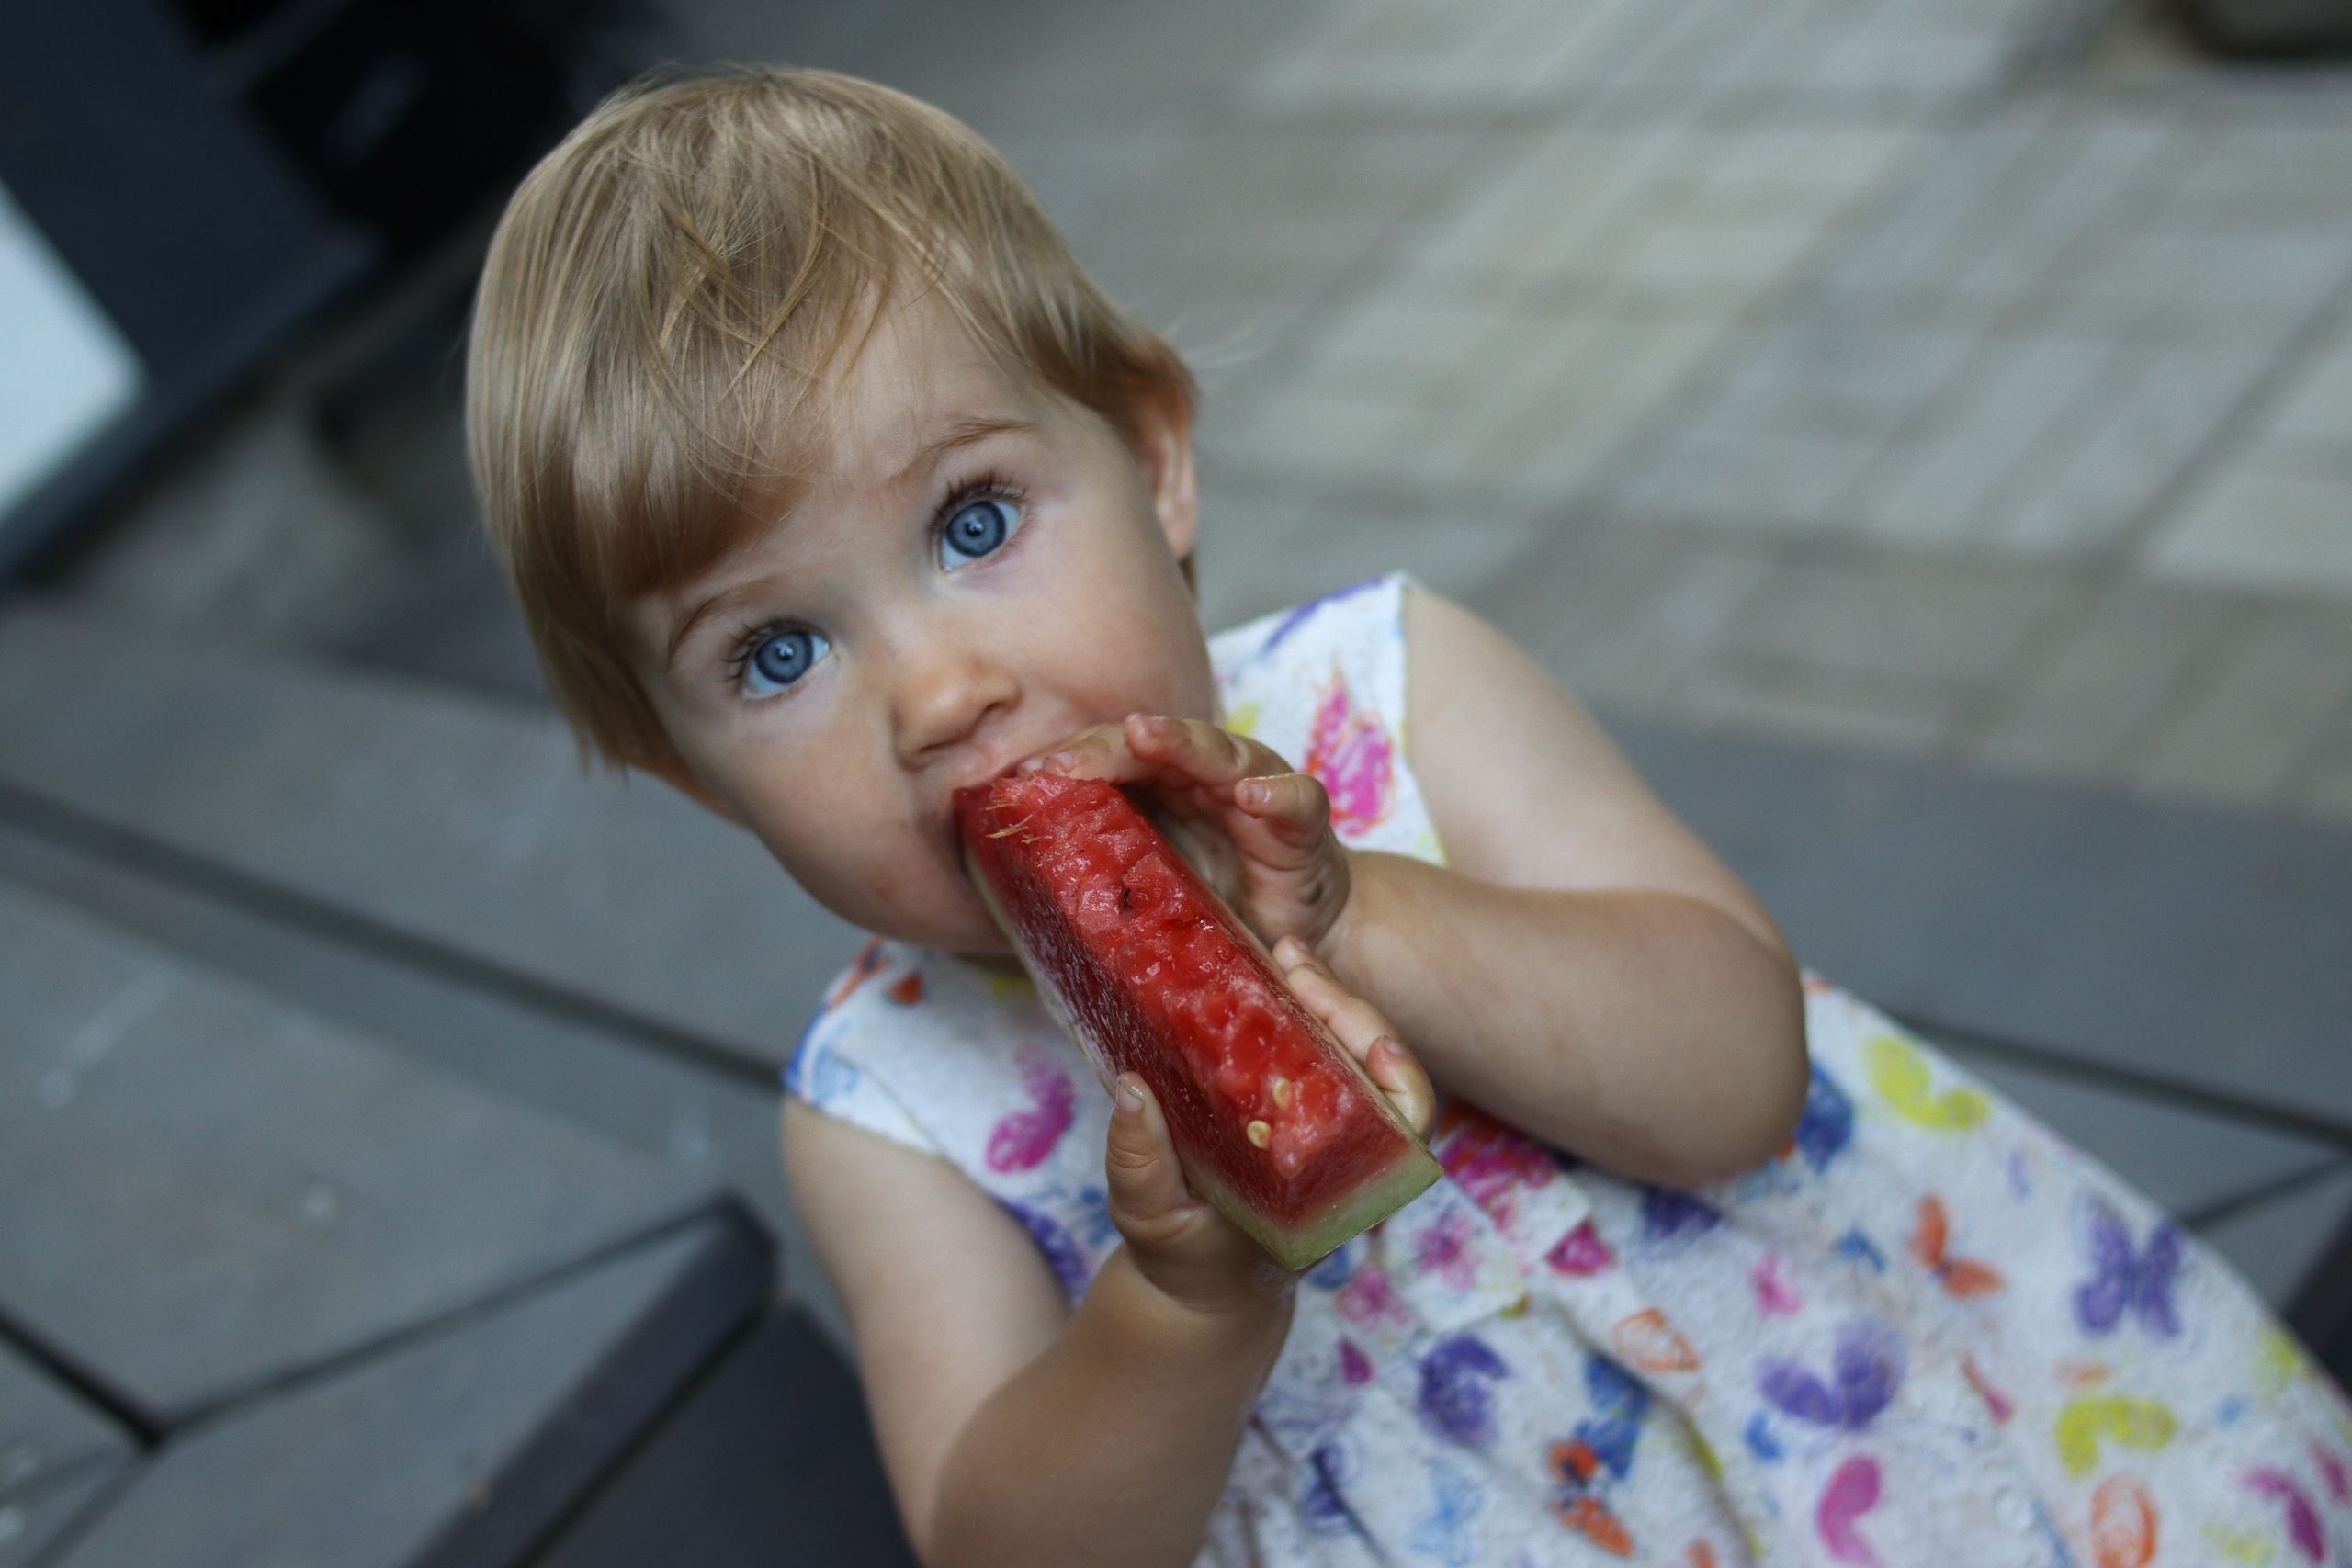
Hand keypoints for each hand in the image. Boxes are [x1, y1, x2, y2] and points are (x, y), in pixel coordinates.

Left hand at [1022, 714, 1350, 950]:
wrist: (1292, 932)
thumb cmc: (1217, 900)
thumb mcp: (1148, 887)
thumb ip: (1101, 872)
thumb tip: (1013, 883)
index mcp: (1165, 785)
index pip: (1114, 758)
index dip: (1072, 763)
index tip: (1025, 780)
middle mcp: (1207, 777)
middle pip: (1157, 746)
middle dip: (1108, 747)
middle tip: (1065, 763)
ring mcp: (1256, 793)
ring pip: (1221, 752)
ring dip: (1182, 742)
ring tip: (1147, 735)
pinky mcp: (1301, 824)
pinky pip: (1295, 799)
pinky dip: (1275, 793)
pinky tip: (1251, 795)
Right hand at [1104, 938, 1435, 1311]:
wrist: (1202, 1281)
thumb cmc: (1186, 1258)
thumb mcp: (1151, 1221)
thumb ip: (1140, 1165)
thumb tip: (1132, 1090)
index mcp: (1332, 1189)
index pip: (1402, 1127)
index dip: (1400, 1078)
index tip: (1376, 1043)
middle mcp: (1343, 1151)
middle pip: (1378, 1068)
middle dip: (1344, 1009)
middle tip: (1292, 966)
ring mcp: (1324, 1121)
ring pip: (1349, 1047)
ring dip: (1321, 997)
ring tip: (1280, 954)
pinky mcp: (1297, 1099)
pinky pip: (1314, 1045)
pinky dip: (1295, 1006)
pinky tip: (1266, 972)